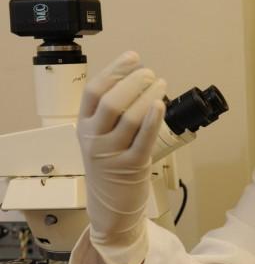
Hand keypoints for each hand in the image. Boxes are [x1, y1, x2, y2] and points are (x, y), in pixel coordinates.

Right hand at [77, 51, 166, 263]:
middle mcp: (94, 139)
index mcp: (84, 127)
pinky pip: (143, 139)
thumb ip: (109, 112)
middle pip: (111, 102)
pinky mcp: (132, 166)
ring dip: (147, 95)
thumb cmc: (111, 165)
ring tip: (161, 83)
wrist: (111, 206)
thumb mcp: (100, 137)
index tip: (132, 57)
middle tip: (150, 72)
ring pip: (129, 117)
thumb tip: (134, 76)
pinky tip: (160, 104)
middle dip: (133, 81)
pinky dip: (152, 119)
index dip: (114, 70)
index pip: (93, 91)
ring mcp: (112, 154)